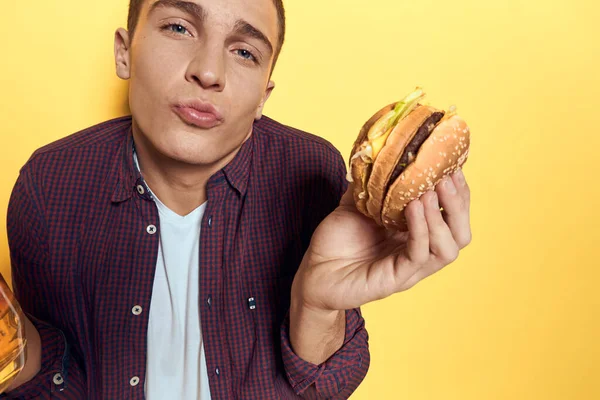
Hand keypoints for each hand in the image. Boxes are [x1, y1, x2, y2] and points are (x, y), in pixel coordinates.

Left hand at [292, 169, 471, 311]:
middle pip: (460, 234)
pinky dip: (421, 229)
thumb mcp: (355, 205)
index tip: (452, 165)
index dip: (458, 192)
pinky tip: (412, 208)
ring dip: (441, 217)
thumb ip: (369, 183)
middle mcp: (419, 251)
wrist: (313, 271)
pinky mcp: (397, 278)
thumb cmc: (335, 241)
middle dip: (458, 204)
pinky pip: (419, 254)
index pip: (452, 215)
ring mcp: (410, 267)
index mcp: (415, 234)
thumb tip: (377, 151)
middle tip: (445, 179)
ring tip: (428, 193)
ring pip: (448, 249)